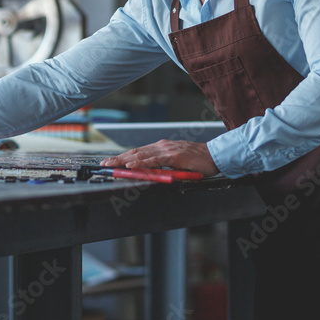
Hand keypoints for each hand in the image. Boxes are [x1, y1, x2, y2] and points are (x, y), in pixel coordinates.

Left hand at [100, 140, 218, 176]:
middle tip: (104, 165)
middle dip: (118, 159)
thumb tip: (149, 174)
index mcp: (162, 148)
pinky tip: (131, 165)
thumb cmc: (197, 161)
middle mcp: (162, 146)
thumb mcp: (176, 163)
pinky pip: (154, 160)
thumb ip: (163, 166)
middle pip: (136, 152)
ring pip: (142, 155)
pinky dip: (141, 162)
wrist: (215, 156)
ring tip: (112, 165)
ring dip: (125, 160)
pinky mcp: (174, 156)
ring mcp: (167, 150)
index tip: (111, 162)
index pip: (138, 152)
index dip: (123, 157)